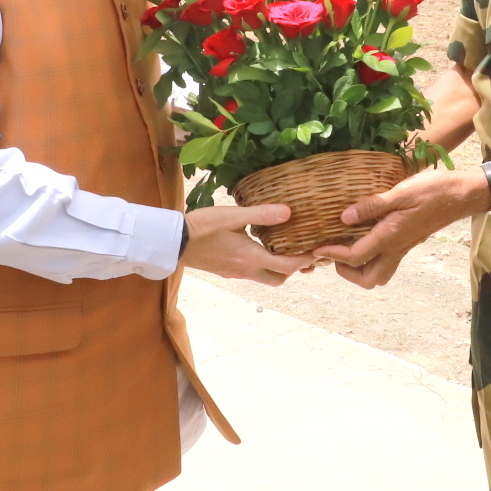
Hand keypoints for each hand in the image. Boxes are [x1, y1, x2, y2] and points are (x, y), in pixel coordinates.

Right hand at [180, 203, 316, 285]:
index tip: (318, 249)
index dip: (305, 259)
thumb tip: (289, 211)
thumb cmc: (201, 226)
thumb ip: (261, 214)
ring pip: (265, 277)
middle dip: (294, 269)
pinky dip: (263, 265)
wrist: (172, 242)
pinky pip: (252, 273)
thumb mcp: (233, 216)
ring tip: (284, 248)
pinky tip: (260, 247)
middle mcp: (245, 270)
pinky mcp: (226, 270)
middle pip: (279, 278)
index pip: (287, 266)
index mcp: (250, 257)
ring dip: (278, 268)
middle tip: (302, 250)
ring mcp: (235, 273)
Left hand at [315, 167, 486, 287]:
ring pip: (379, 275)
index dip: (333, 255)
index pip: (356, 256)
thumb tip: (344, 217)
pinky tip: (363, 237)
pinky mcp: (408, 242)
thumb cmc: (433, 190)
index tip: (316, 248)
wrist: (462, 194)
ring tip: (346, 247)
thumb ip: (372, 205)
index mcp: (391, 236)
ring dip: (360, 269)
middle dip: (347, 272)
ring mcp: (403, 248)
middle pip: (369, 280)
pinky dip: (370, 258)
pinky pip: (386, 261)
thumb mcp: (401, 192)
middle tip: (334, 252)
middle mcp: (396, 248)